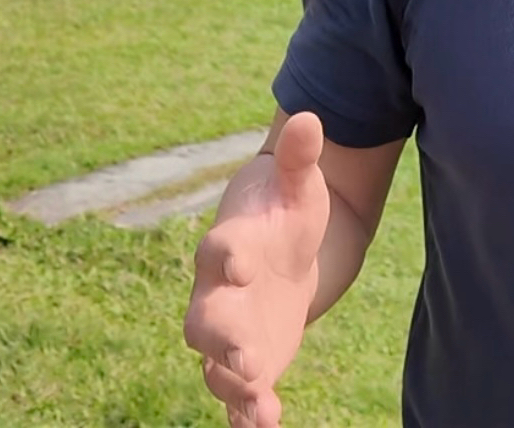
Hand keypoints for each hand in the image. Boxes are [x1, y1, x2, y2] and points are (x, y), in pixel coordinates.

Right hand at [184, 113, 329, 427]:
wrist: (281, 250)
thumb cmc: (286, 213)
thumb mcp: (300, 186)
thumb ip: (300, 157)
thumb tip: (309, 116)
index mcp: (230, 245)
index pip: (218, 249)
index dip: (225, 255)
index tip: (238, 262)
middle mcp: (219, 294)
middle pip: (205, 319)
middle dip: (221, 338)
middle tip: (243, 356)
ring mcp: (231, 332)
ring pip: (216, 365)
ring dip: (232, 384)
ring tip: (255, 402)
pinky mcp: (249, 363)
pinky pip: (239, 393)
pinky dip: (247, 412)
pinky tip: (264, 426)